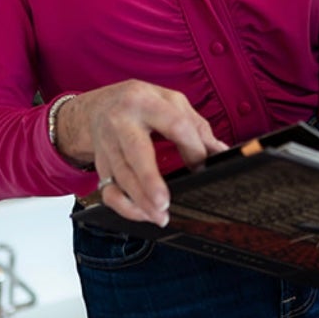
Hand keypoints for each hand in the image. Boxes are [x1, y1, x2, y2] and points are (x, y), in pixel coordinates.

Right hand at [54, 82, 226, 225]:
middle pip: (136, 153)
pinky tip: (141, 213)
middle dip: (150, 181)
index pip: (175, 125)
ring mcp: (108, 144)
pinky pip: (108, 190)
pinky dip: (124, 206)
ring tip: (159, 216)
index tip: (202, 166)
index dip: (192, 148)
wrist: (99, 106)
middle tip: (164, 203)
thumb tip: (219, 152)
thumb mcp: (170, 102)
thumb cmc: (140, 103)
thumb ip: (196, 126)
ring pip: (121, 177)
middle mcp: (122, 122)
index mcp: (145, 101)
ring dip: (140, 201)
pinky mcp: (101, 164)